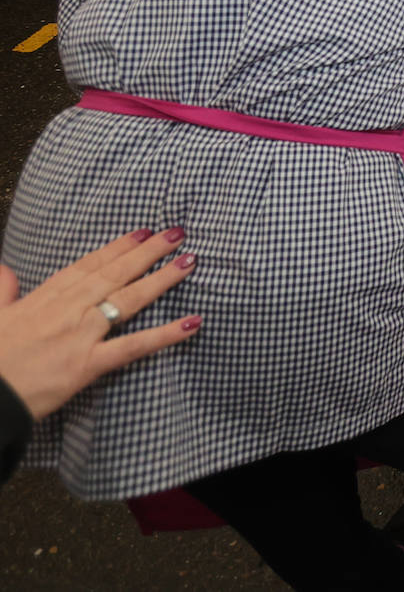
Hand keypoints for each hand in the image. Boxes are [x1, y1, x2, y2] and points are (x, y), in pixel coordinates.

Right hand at [0, 227, 201, 421]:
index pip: (90, 265)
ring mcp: (81, 335)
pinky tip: (192, 323)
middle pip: (116, 273)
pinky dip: (166, 335)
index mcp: (46, 297)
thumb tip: (6, 270)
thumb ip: (4, 290)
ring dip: (163, 279)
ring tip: (189, 261)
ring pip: (130, 300)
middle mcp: (69, 309)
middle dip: (149, 252)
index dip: (119, 247)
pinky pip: (134, 346)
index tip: (143, 232)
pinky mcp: (88, 364)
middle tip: (177, 234)